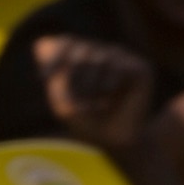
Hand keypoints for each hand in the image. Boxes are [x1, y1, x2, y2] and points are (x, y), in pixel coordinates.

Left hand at [32, 36, 160, 152]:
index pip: (64, 42)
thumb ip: (60, 78)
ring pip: (99, 57)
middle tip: (71, 102)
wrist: (114, 142)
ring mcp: (121, 57)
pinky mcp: (140, 67)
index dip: (54, 56)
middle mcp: (100, 51)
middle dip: (71, 76)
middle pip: (79, 47)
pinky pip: (119, 65)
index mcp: (79, 57)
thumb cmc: (86, 122)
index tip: (44, 77)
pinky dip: (108, 84)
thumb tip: (63, 54)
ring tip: (92, 105)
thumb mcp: (64, 103)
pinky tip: (108, 100)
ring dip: (89, 85)